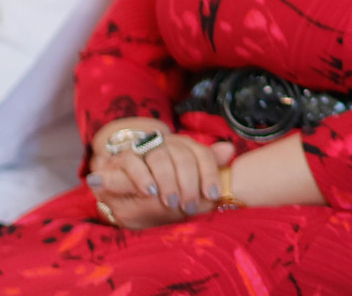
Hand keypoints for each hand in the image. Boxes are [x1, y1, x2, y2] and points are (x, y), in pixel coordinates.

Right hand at [89, 133, 234, 225]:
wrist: (124, 199)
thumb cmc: (160, 194)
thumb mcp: (185, 189)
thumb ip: (206, 171)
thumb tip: (229, 150)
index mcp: (184, 148)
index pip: (202, 154)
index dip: (210, 174)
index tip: (213, 196)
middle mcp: (166, 144)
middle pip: (182, 156)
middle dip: (189, 183)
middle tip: (189, 206)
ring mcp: (143, 150)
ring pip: (159, 157)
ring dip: (167, 180)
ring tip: (171, 202)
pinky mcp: (122, 159)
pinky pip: (133, 162)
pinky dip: (142, 177)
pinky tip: (149, 191)